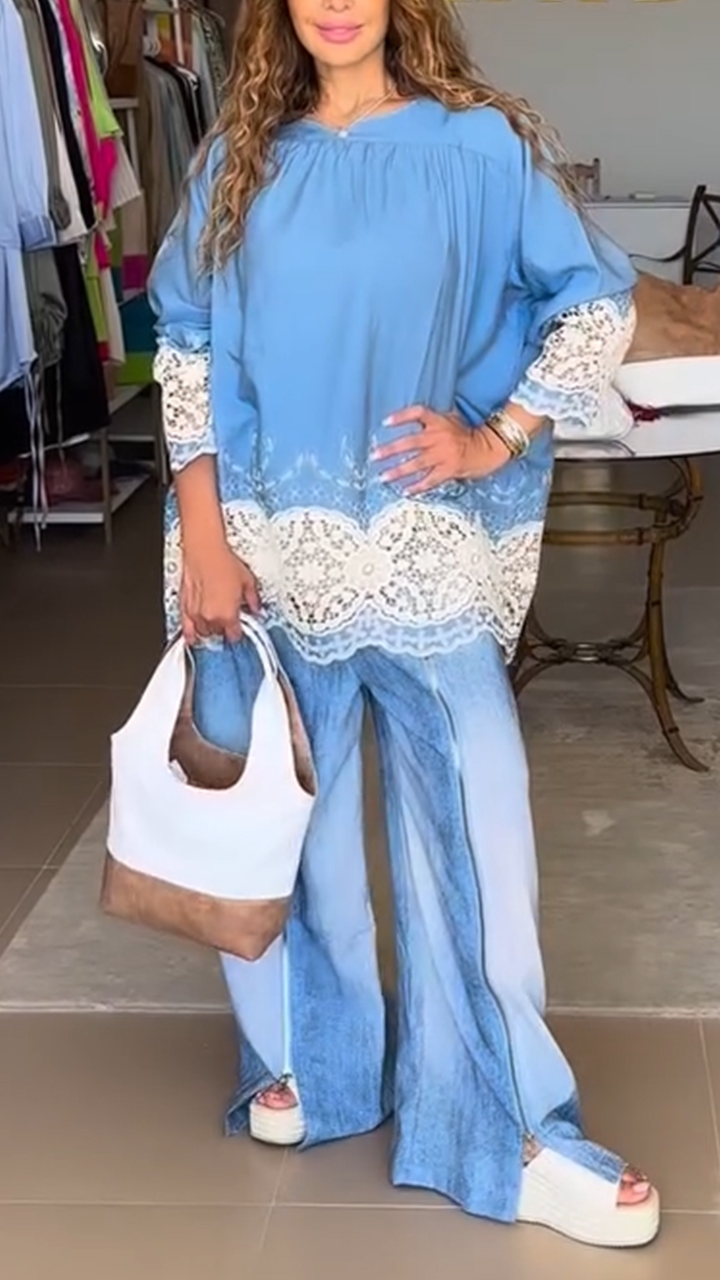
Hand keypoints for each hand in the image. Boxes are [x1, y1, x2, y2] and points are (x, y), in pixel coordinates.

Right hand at [180, 542, 260, 644]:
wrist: (204, 551)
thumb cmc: (223, 563)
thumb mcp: (248, 581)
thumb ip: (253, 599)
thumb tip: (257, 607)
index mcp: (228, 615)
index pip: (234, 635)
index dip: (238, 633)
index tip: (240, 629)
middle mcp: (211, 618)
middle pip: (218, 635)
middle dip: (224, 630)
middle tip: (228, 622)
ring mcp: (196, 613)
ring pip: (203, 632)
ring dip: (210, 631)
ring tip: (214, 625)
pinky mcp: (184, 606)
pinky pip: (186, 628)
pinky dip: (190, 634)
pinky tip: (192, 638)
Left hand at [372, 405, 510, 494]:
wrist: (489, 447)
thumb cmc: (468, 434)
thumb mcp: (451, 419)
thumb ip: (432, 420)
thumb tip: (412, 421)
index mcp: (439, 422)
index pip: (417, 414)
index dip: (401, 417)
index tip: (385, 422)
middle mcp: (439, 437)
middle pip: (410, 442)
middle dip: (391, 450)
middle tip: (374, 456)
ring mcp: (444, 454)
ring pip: (417, 463)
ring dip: (398, 471)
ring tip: (383, 477)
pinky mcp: (449, 469)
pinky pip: (430, 480)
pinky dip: (417, 486)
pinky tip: (405, 491)